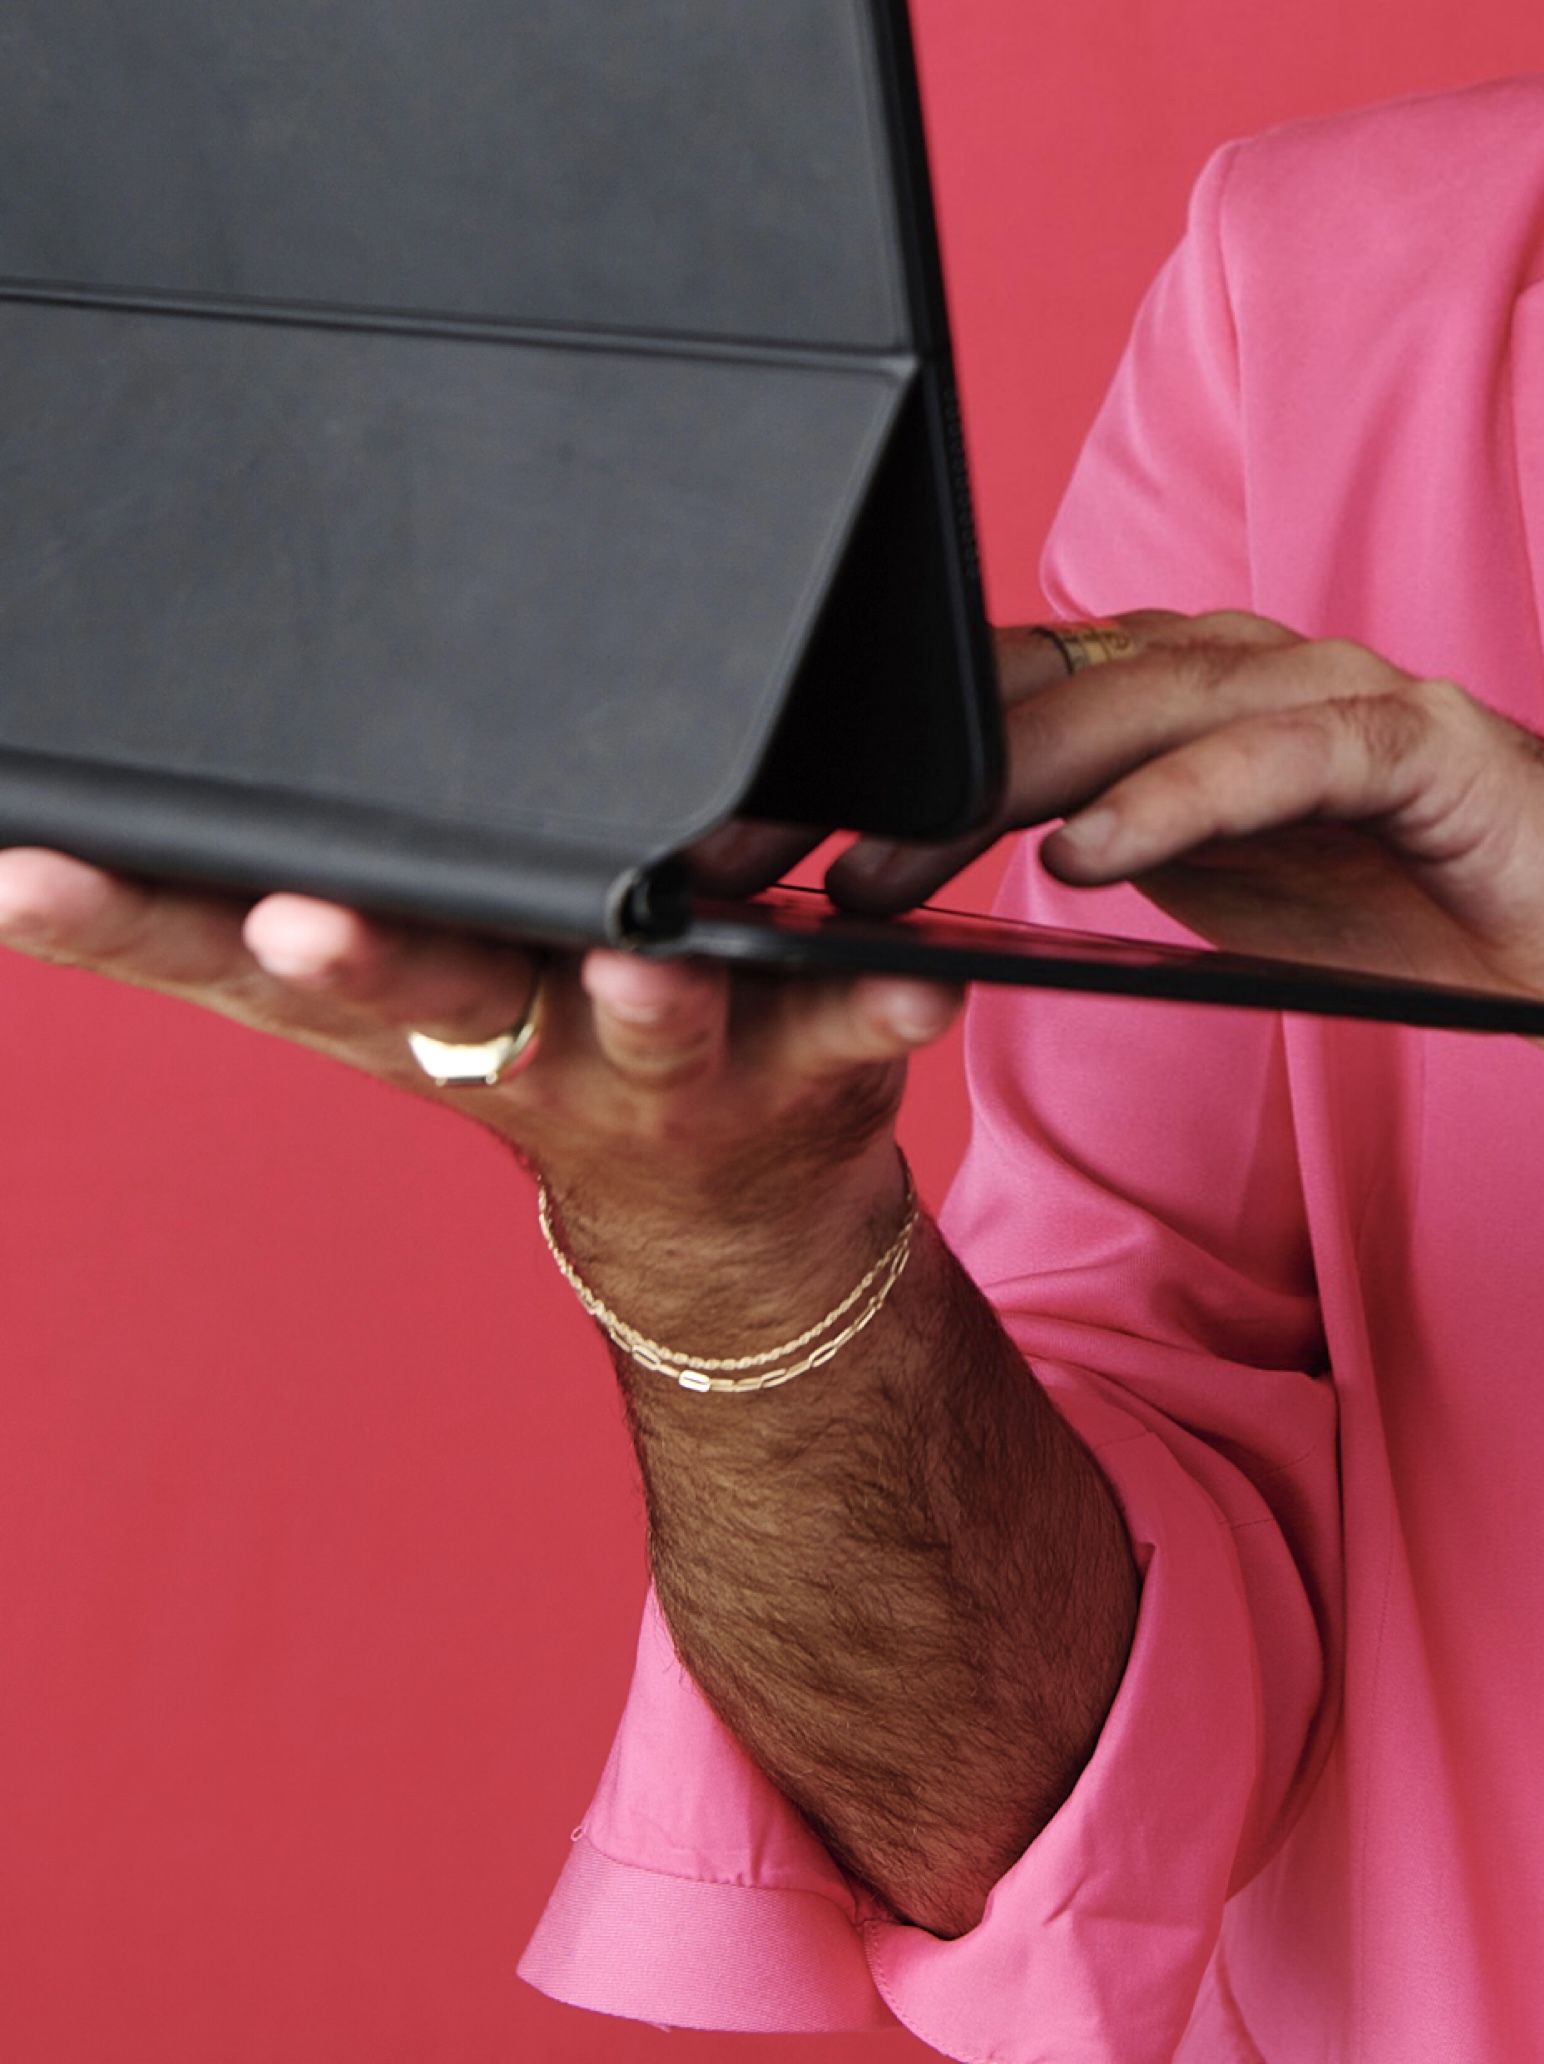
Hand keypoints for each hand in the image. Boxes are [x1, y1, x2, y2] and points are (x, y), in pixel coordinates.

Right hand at [0, 849, 952, 1342]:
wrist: (725, 1222)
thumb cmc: (523, 1043)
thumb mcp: (362, 994)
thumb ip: (216, 915)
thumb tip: (4, 851)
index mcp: (396, 995)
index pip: (225, 954)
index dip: (128, 918)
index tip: (36, 869)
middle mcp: (511, 1035)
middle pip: (420, 990)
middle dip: (359, 956)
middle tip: (304, 919)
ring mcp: (662, 1059)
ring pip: (637, 1017)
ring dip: (630, 989)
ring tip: (625, 949)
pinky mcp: (811, 1057)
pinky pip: (857, 1023)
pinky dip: (886, 1003)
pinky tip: (921, 981)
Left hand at [836, 612, 1543, 1146]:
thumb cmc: (1400, 907)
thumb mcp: (1201, 892)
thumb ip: (1083, 853)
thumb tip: (903, 884)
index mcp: (1184, 682)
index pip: (1000, 688)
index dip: (875, 747)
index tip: (753, 833)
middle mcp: (1248, 657)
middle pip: (1045, 683)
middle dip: (902, 766)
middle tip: (780, 852)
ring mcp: (1335, 685)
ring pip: (1143, 704)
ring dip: (1006, 784)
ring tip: (892, 860)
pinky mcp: (1417, 740)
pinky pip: (1277, 757)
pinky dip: (1174, 802)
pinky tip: (1082, 859)